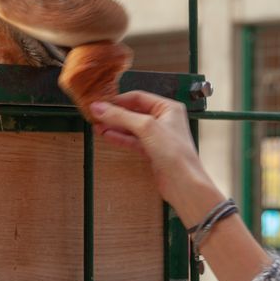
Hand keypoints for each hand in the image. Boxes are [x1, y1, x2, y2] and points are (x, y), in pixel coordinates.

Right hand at [91, 91, 272, 280]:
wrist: (183, 183)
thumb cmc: (175, 152)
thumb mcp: (145, 127)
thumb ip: (120, 116)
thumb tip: (99, 107)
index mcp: (168, 108)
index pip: (138, 97)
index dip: (118, 100)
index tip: (100, 103)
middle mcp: (164, 120)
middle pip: (134, 112)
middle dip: (115, 114)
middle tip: (96, 114)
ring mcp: (158, 137)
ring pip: (132, 127)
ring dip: (115, 126)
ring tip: (97, 125)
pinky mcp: (152, 151)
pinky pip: (132, 141)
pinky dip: (120, 138)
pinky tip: (107, 135)